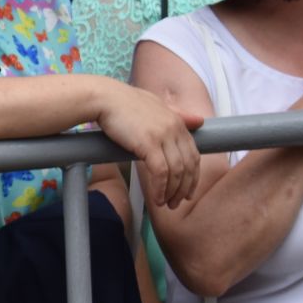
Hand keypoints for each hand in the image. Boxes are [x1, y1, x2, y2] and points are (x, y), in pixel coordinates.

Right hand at [95, 82, 201, 209]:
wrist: (102, 98)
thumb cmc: (122, 102)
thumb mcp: (155, 105)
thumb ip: (177, 115)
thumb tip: (200, 121)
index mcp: (178, 121)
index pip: (193, 155)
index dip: (192, 176)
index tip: (186, 191)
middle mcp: (174, 128)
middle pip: (188, 166)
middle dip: (184, 188)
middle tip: (176, 203)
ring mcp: (163, 136)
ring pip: (176, 172)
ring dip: (172, 192)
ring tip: (165, 204)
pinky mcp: (148, 144)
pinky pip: (161, 173)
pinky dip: (160, 189)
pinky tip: (156, 198)